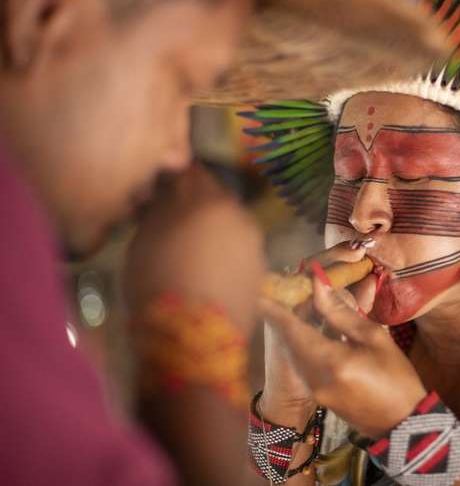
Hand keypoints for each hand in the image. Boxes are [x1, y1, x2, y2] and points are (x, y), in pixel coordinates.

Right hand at [125, 164, 263, 331]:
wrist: (196, 338)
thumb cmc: (158, 283)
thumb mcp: (145, 238)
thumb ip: (161, 208)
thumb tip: (167, 193)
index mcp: (210, 200)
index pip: (192, 173)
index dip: (174, 179)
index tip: (160, 189)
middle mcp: (241, 214)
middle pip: (215, 197)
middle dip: (196, 203)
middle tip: (172, 219)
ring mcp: (255, 243)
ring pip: (230, 224)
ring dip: (213, 228)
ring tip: (190, 248)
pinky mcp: (261, 269)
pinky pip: (238, 250)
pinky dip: (225, 252)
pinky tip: (207, 269)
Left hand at [258, 272, 426, 438]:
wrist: (402, 422)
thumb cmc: (396, 377)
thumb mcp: (373, 337)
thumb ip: (341, 313)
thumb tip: (319, 287)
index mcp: (331, 361)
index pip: (293, 329)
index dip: (275, 310)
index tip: (260, 292)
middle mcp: (315, 377)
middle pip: (292, 339)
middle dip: (289, 316)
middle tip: (291, 292)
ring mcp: (315, 389)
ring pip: (297, 351)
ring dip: (297, 330)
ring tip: (306, 307)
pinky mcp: (319, 395)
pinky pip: (306, 363)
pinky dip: (306, 345)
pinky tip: (318, 331)